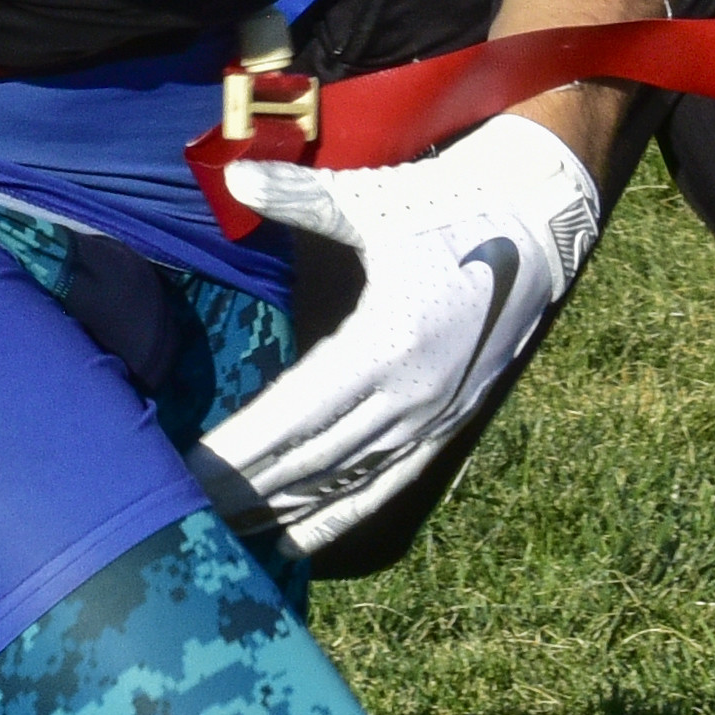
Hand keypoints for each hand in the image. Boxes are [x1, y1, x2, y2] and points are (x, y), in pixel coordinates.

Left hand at [194, 112, 606, 552]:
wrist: (536, 224)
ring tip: (219, 534)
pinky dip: (334, 518)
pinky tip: (289, 542)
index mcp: (389, 341)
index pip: (294, 415)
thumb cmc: (445, 206)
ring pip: (342, 483)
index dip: (237, 450)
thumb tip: (233, 171)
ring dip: (279, 511)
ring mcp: (432, 418)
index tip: (183, 473)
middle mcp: (412, 394)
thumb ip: (299, 197)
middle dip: (243, 490)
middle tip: (178, 513)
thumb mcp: (373, 201)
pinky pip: (382, 486)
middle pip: (309, 461)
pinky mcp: (446, 426)